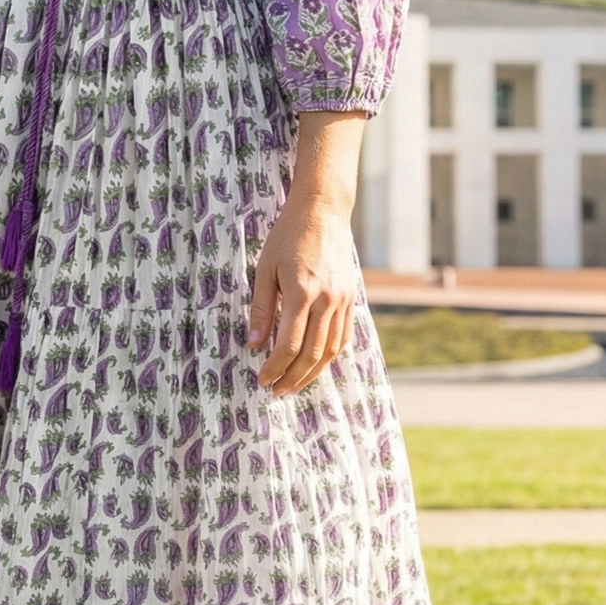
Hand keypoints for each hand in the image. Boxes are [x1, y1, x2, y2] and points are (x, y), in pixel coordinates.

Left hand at [246, 185, 358, 394]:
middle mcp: (326, 299)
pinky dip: (329, 355)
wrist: (323, 212)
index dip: (275, 367)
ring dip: (312, 373)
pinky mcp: (351, 298)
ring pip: (330, 349)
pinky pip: (343, 336)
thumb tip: (254, 344)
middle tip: (276, 391)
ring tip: (294, 385)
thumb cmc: (287, 237)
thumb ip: (261, 308)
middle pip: (311, 353)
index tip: (262, 379)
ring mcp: (342, 300)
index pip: (289, 344)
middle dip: (292, 377)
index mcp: (301, 292)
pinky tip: (316, 365)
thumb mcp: (264, 269)